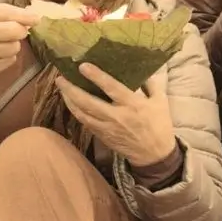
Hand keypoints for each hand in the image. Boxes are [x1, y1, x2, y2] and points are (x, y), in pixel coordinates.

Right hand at [0, 3, 40, 81]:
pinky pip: (11, 60)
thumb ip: (5, 13)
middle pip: (15, 30)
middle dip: (21, 31)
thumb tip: (32, 17)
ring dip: (13, 45)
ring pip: (15, 47)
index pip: (6, 12)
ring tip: (2, 44)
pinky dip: (9, 57)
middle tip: (17, 32)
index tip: (36, 18)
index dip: (24, 15)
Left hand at [56, 63, 175, 166]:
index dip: (96, 76)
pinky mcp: (102, 136)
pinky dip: (75, 111)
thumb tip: (142, 68)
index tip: (82, 66)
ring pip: (82, 113)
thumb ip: (151, 83)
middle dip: (72, 89)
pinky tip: (70, 102)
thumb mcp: (161, 101)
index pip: (111, 88)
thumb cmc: (159, 125)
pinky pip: (85, 122)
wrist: (154, 154)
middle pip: (88, 102)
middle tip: (60, 78)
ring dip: (69, 100)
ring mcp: (107, 128)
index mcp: (133, 105)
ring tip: (62, 87)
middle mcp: (117, 116)